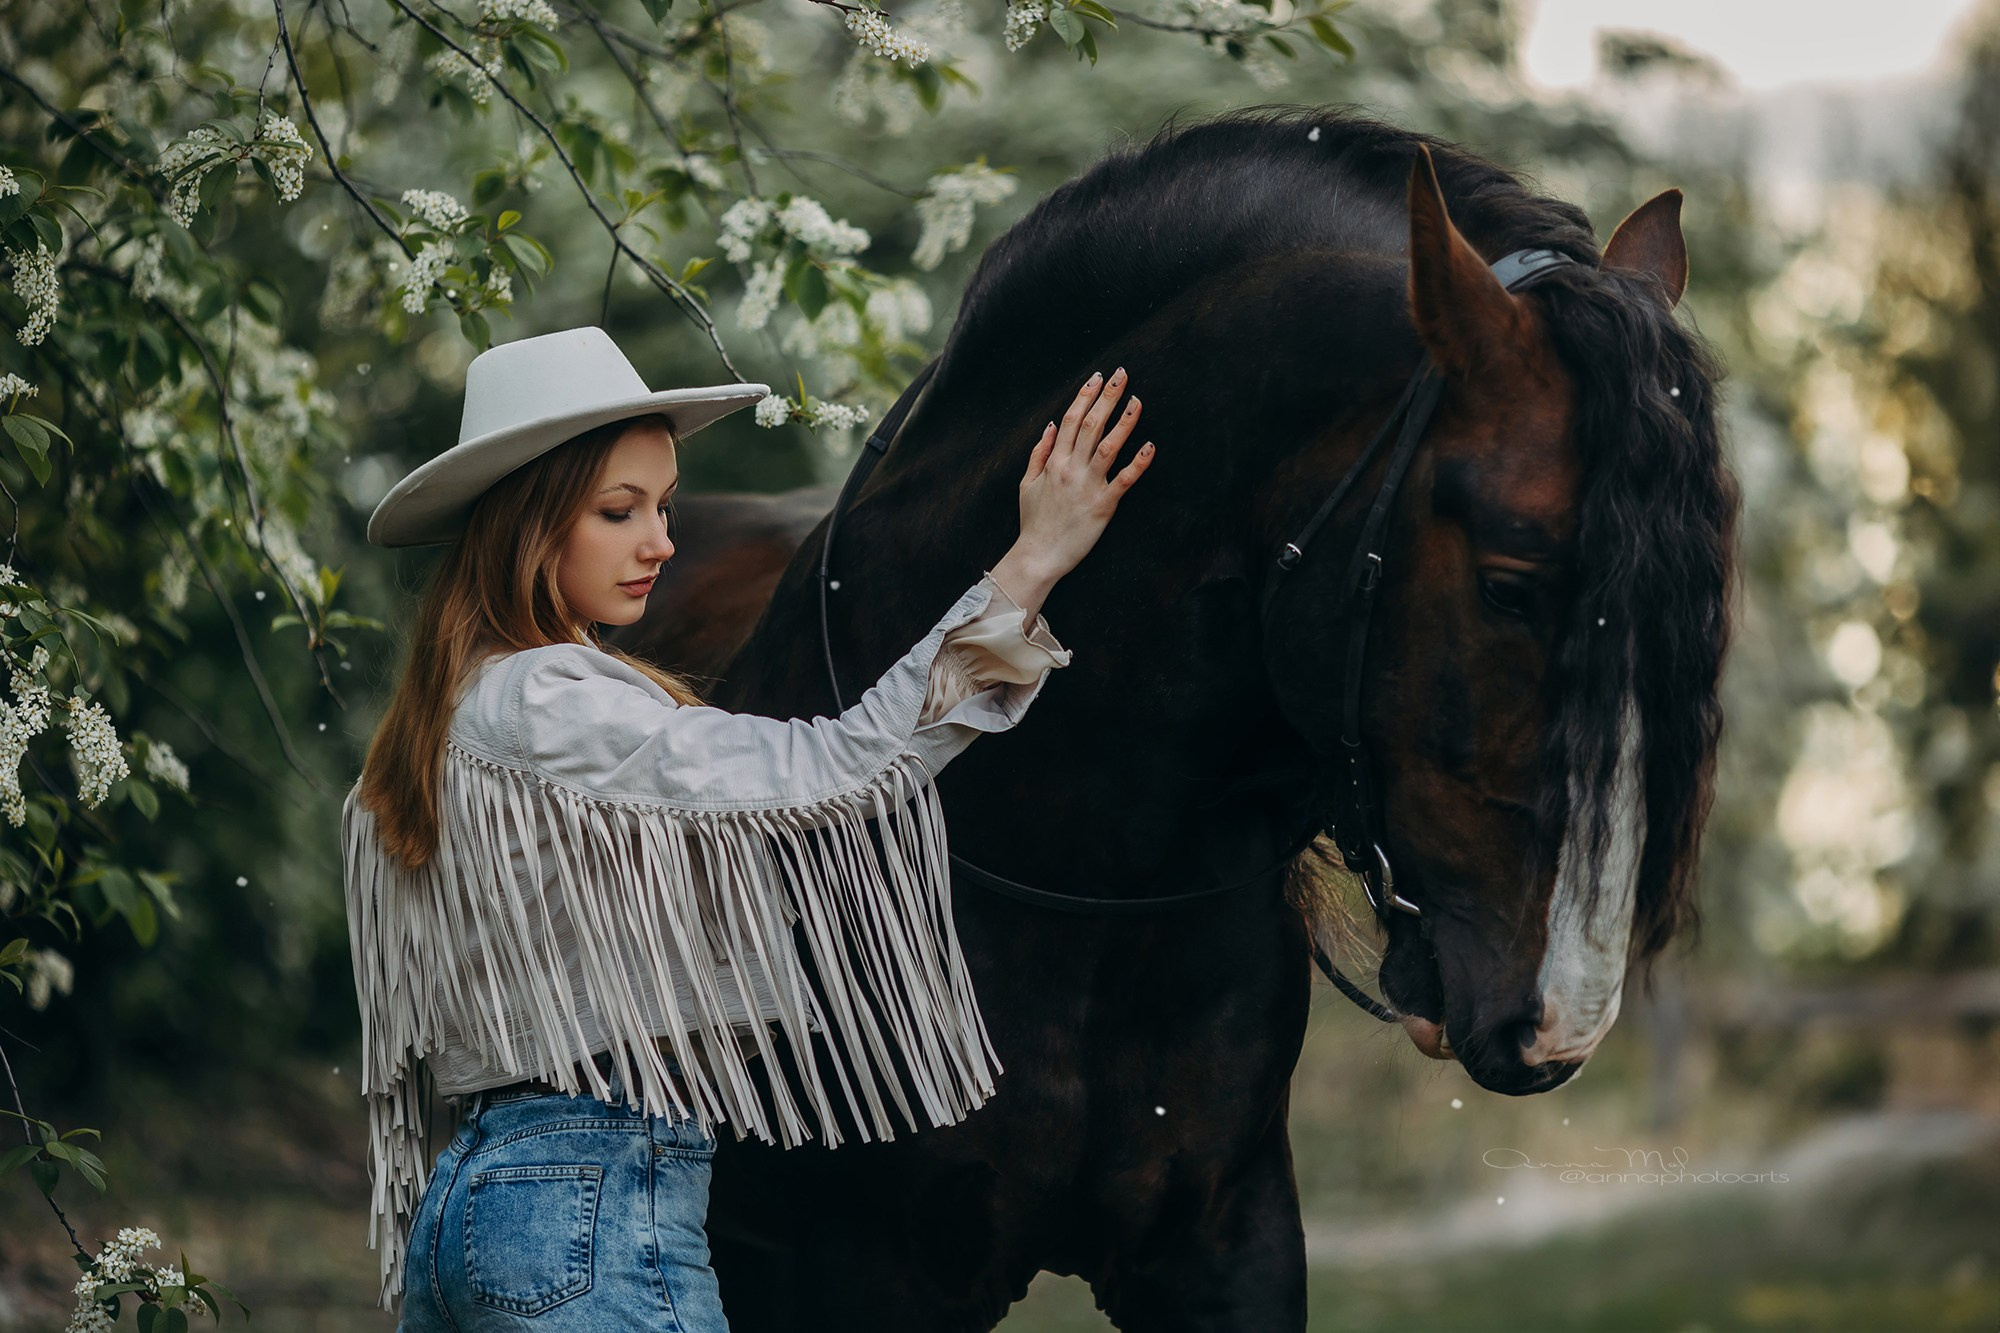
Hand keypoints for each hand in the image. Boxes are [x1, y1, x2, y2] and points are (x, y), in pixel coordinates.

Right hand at [991, 367, 1154, 611]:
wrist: (1038, 556)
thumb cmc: (1034, 522)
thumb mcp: (1027, 484)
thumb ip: (1039, 453)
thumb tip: (1050, 425)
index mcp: (1053, 462)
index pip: (1069, 419)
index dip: (1085, 396)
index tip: (1098, 377)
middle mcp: (1070, 469)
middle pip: (1090, 424)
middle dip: (1107, 397)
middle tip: (1122, 374)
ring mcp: (1087, 486)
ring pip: (1107, 446)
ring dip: (1124, 421)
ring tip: (1137, 400)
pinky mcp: (1104, 505)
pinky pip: (1124, 480)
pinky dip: (1138, 462)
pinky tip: (1151, 445)